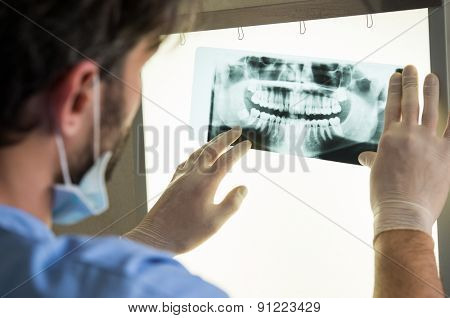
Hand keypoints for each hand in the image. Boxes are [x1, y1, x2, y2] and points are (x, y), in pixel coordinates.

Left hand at [125, 127, 251, 253]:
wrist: (155, 237)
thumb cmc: (187, 233)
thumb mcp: (216, 222)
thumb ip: (232, 203)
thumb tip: (243, 187)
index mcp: (206, 183)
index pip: (226, 161)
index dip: (239, 151)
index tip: (248, 144)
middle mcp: (193, 175)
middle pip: (211, 150)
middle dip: (225, 138)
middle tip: (237, 129)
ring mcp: (180, 177)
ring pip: (198, 153)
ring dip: (211, 144)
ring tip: (220, 140)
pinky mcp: (172, 182)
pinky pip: (187, 161)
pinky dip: (197, 154)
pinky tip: (197, 157)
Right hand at [359, 65, 449, 237]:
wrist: (403, 212)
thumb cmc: (385, 195)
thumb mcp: (375, 173)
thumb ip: (373, 160)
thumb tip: (365, 157)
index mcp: (389, 138)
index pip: (391, 106)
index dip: (394, 89)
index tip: (396, 77)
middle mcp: (408, 134)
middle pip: (411, 101)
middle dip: (411, 81)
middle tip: (412, 67)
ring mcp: (429, 142)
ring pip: (432, 109)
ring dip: (432, 91)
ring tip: (431, 77)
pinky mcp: (446, 154)